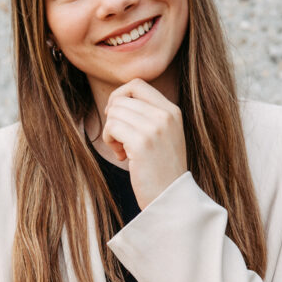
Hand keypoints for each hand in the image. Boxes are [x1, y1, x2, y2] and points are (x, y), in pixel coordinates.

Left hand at [103, 79, 187, 208]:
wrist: (172, 197)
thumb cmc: (161, 170)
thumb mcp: (163, 135)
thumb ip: (148, 115)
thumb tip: (116, 101)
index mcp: (172, 110)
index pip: (137, 84)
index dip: (120, 96)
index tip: (118, 116)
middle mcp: (165, 115)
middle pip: (122, 98)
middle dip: (114, 118)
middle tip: (120, 139)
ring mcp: (155, 128)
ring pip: (114, 112)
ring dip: (111, 131)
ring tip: (121, 150)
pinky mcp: (141, 143)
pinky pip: (112, 127)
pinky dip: (109, 140)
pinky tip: (120, 155)